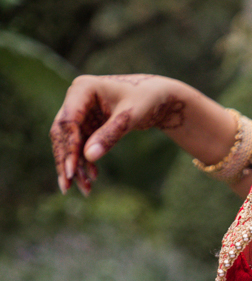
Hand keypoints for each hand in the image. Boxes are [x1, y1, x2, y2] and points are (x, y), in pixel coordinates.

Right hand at [50, 74, 189, 194]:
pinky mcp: (87, 124)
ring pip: (70, 143)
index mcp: (83, 89)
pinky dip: (85, 162)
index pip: (69, 121)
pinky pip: (81, 146)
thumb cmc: (145, 100)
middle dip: (66, 161)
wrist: (157, 97)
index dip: (69, 147)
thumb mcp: (129, 117)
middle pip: (63, 134)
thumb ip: (110, 135)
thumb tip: (89, 157)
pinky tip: (92, 177)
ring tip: (84, 189)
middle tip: (67, 187)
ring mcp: (80, 112)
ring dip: (75, 165)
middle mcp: (76, 99)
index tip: (72, 170)